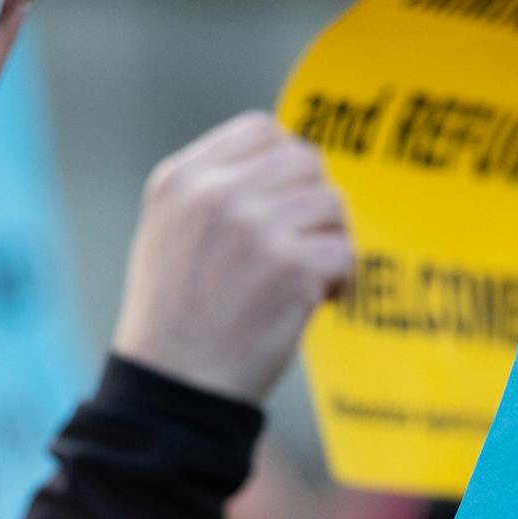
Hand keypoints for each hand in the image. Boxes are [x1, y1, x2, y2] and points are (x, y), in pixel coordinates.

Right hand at [112, 113, 352, 403]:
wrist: (173, 389)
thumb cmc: (177, 319)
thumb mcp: (171, 232)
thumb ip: (216, 191)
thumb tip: (290, 167)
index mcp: (182, 178)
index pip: (261, 129)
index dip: (286, 165)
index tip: (287, 204)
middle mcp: (216, 193)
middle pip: (305, 160)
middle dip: (313, 204)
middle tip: (303, 246)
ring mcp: (255, 226)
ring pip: (331, 204)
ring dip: (330, 241)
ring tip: (307, 278)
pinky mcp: (291, 266)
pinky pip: (346, 251)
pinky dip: (341, 279)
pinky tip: (317, 302)